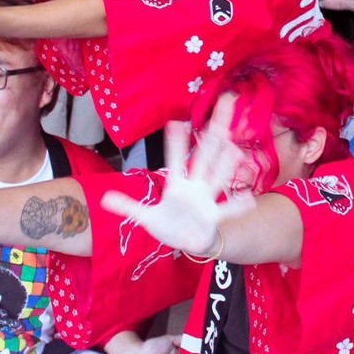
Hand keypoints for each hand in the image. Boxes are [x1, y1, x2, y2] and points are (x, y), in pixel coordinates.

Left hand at [100, 120, 249, 256]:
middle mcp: (195, 186)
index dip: (175, 143)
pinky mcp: (214, 217)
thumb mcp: (146, 217)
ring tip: (233, 149)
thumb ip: (128, 206)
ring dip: (225, 165)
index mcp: (177, 185)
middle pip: (205, 156)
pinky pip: (227, 209)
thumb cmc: (169, 225)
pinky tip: (249, 199)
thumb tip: (104, 198)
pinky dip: (238, 205)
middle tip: (221, 113)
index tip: (175, 123)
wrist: (189, 241)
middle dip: (213, 135)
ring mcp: (207, 199)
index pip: (175, 159)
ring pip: (218, 177)